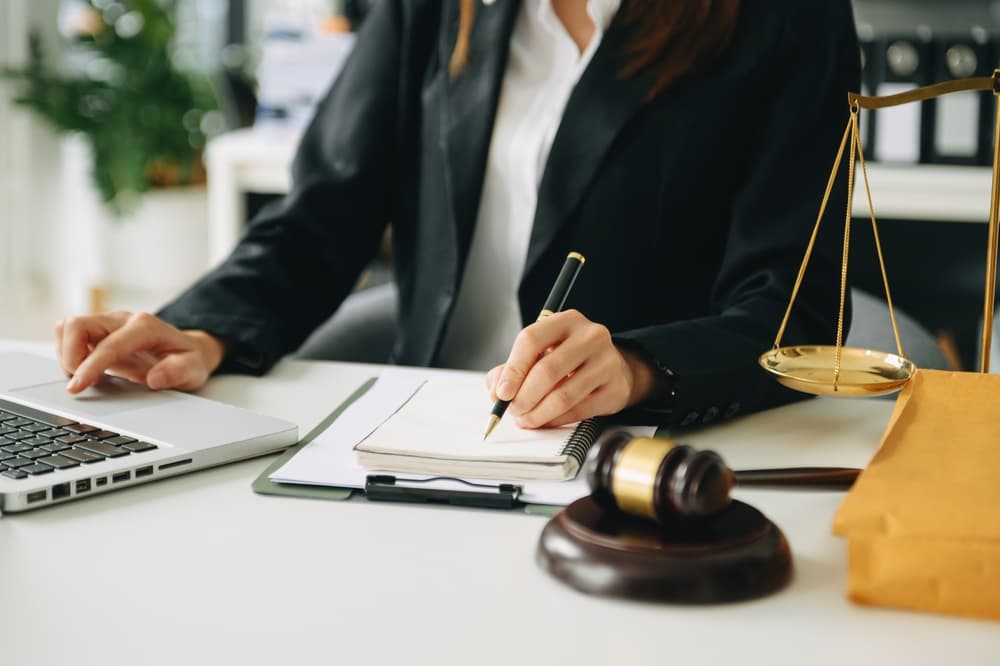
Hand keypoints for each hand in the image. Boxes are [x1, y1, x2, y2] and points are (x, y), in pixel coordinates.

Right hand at [56, 311, 227, 393]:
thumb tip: (155, 378)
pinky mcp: (98, 334)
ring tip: (87, 378)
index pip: (108, 344)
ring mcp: (108, 325)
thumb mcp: (194, 369)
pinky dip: (70, 356)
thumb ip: (178, 372)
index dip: (90, 366)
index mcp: (146, 327)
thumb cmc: (189, 360)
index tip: (78, 387)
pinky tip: (88, 373)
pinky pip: (70, 338)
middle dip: (70, 356)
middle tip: (83, 382)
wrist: (189, 351)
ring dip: (68, 356)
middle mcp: (122, 320)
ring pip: (68, 329)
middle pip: (76, 325)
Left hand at [485, 309, 659, 427]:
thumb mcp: (542, 352)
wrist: (614, 368)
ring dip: (537, 413)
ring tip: (525, 419)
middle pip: (547, 371)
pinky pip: (578, 411)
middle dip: (523, 397)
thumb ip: (513, 368)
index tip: (501, 392)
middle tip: (512, 410)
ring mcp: (606, 362)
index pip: (531, 339)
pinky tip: (546, 420)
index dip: (513, 369)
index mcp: (566, 321)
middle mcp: (590, 336)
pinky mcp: (615, 388)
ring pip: (562, 395)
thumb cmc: (571, 359)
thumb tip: (497, 392)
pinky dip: (555, 420)